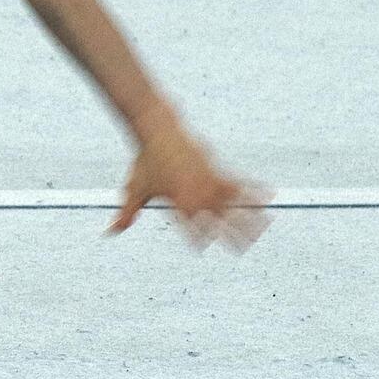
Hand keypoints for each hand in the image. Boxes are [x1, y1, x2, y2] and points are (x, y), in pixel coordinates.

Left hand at [108, 117, 271, 252]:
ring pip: (234, 203)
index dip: (198, 239)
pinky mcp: (216, 169)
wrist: (157, 130)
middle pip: (219, 220)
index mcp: (179, 203)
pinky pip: (238, 182)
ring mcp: (210, 181)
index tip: (203, 247)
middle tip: (246, 249)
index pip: (191, 229)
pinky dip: (253, 189)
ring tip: (266, 227)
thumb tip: (109, 231)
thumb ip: (126, 214)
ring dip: (250, 216)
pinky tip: (269, 195)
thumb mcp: (134, 189)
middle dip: (233, 235)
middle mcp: (198, 193)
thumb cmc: (144, 162)